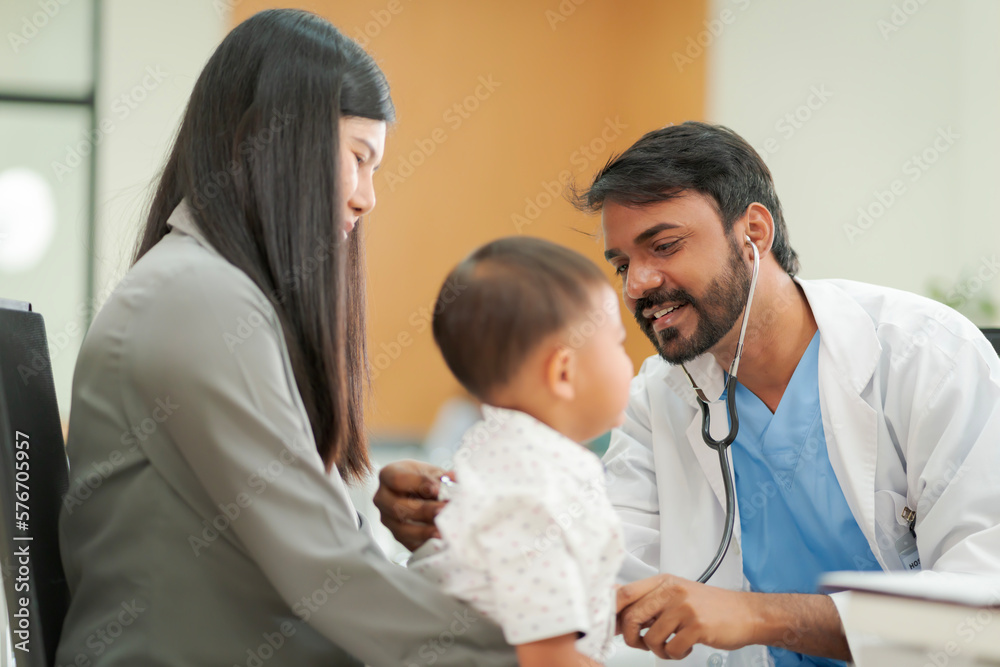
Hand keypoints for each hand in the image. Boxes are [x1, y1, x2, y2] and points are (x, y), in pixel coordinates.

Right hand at [373, 460, 450, 551]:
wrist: (419, 492)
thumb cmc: (424, 479)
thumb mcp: (431, 472)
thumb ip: (441, 477)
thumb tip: (454, 478)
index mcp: (388, 475)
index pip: (398, 480)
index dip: (419, 484)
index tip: (439, 488)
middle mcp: (382, 498)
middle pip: (397, 506)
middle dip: (424, 510)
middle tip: (444, 510)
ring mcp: (387, 519)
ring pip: (401, 529)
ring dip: (424, 531)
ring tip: (443, 531)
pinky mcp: (397, 536)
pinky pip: (408, 544)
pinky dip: (424, 543)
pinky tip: (439, 541)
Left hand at [616, 574, 757, 659]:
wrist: (746, 613)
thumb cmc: (711, 606)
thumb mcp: (677, 595)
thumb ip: (650, 602)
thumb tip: (619, 615)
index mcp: (663, 582)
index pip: (625, 592)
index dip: (612, 611)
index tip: (611, 625)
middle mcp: (672, 591)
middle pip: (632, 615)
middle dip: (631, 637)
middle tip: (641, 643)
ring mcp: (685, 608)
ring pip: (651, 638)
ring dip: (657, 650)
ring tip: (670, 646)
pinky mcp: (697, 626)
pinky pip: (671, 649)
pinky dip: (675, 655)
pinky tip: (685, 647)